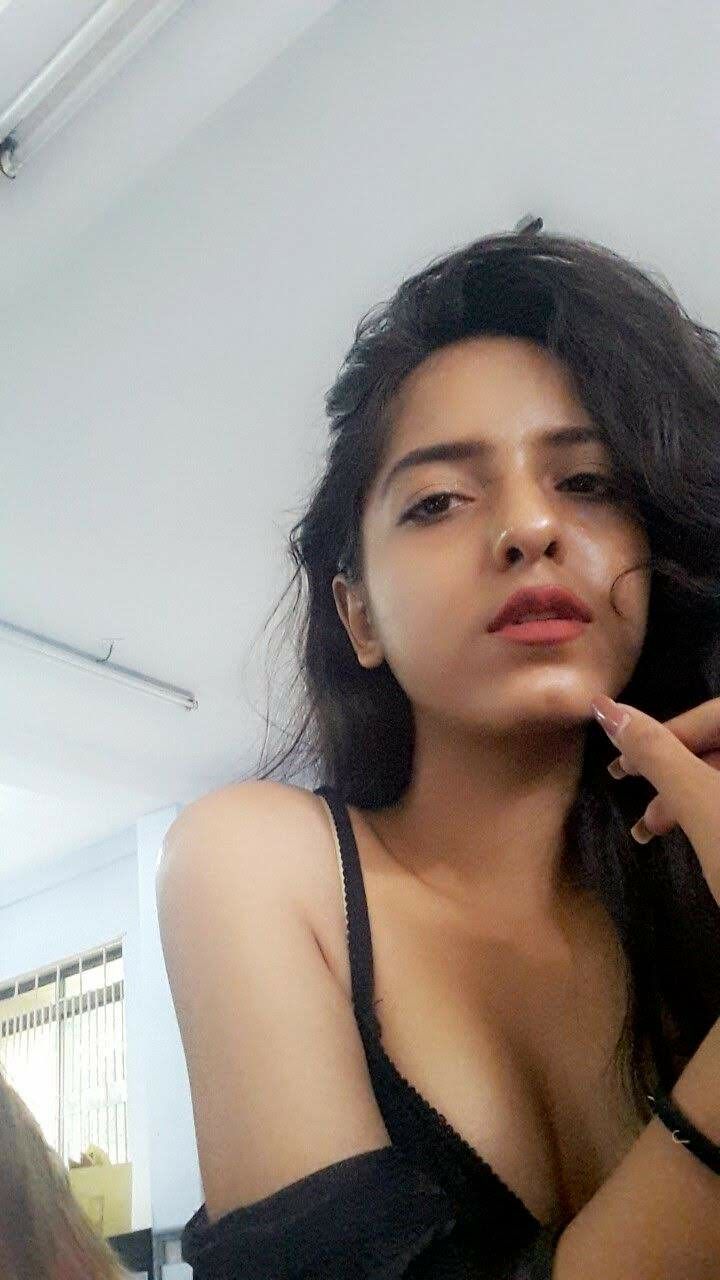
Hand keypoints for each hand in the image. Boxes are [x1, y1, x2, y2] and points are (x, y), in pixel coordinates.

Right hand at [591, 693, 719, 911]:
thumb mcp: (703, 806)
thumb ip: (657, 753)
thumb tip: (606, 707)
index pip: (718, 712)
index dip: (668, 730)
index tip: (624, 764)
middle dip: (675, 770)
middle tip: (632, 795)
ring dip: (689, 796)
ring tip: (651, 830)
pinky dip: (714, 814)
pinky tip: (691, 838)